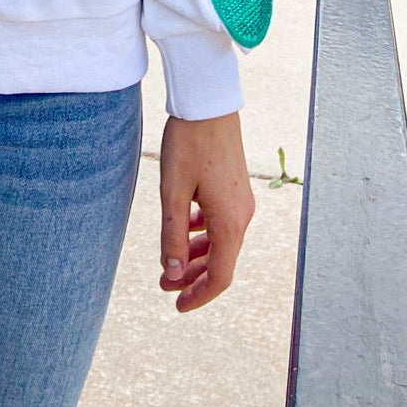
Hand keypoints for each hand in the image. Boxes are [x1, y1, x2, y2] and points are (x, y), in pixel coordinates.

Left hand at [158, 111, 254, 311]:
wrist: (208, 102)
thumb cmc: (188, 144)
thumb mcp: (172, 193)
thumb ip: (172, 236)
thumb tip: (172, 274)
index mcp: (229, 222)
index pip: (221, 277)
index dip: (199, 296)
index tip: (176, 305)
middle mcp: (242, 215)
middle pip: (221, 261)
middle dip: (192, 278)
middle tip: (163, 286)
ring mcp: (241, 200)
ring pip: (221, 242)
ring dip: (196, 256)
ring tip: (169, 263)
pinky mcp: (235, 187)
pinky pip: (221, 222)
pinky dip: (203, 234)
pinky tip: (184, 229)